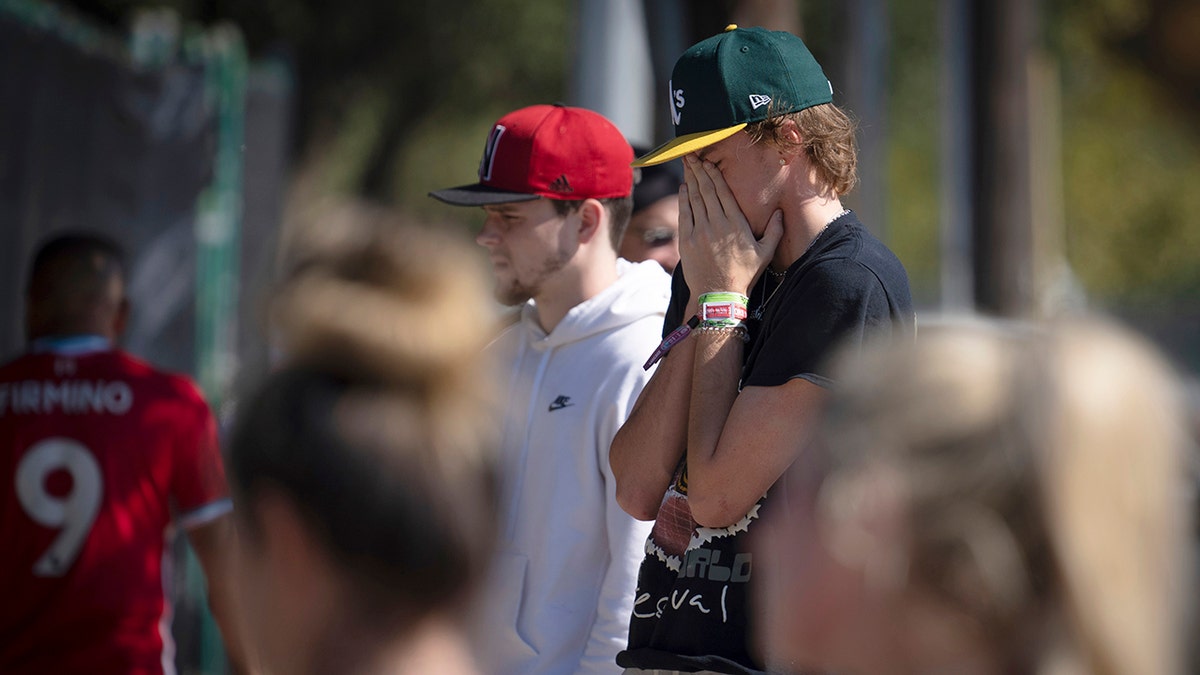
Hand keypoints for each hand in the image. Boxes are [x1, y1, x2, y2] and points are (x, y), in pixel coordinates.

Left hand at [678, 154, 783, 294]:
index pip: (722, 192)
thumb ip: (775, 231)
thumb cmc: (744, 275)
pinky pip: (685, 215)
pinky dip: (683, 200)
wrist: (720, 296)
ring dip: (690, 181)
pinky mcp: (687, 242)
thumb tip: (780, 212)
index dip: (714, 175)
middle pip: (706, 191)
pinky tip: (684, 189)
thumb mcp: (765, 254)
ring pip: (694, 200)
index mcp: (735, 224)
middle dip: (699, 171)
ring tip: (687, 166)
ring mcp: (700, 232)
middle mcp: (716, 224)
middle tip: (692, 156)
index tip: (708, 163)